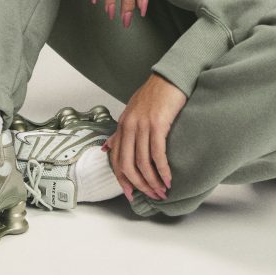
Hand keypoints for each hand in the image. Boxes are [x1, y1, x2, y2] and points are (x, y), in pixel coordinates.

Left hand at [101, 72, 186, 201]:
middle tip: (152, 196)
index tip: (131, 194)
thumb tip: (106, 149)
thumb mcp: (132, 111)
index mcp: (122, 125)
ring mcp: (141, 125)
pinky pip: (157, 154)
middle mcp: (128, 126)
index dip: (123, 180)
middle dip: (140, 186)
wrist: (169, 77)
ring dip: (153, 182)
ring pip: (143, 163)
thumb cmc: (154, 95)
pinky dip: (163, 170)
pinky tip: (168, 179)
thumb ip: (120, 132)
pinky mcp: (157, 124)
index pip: (116, 159)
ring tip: (162, 191)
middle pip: (128, 165)